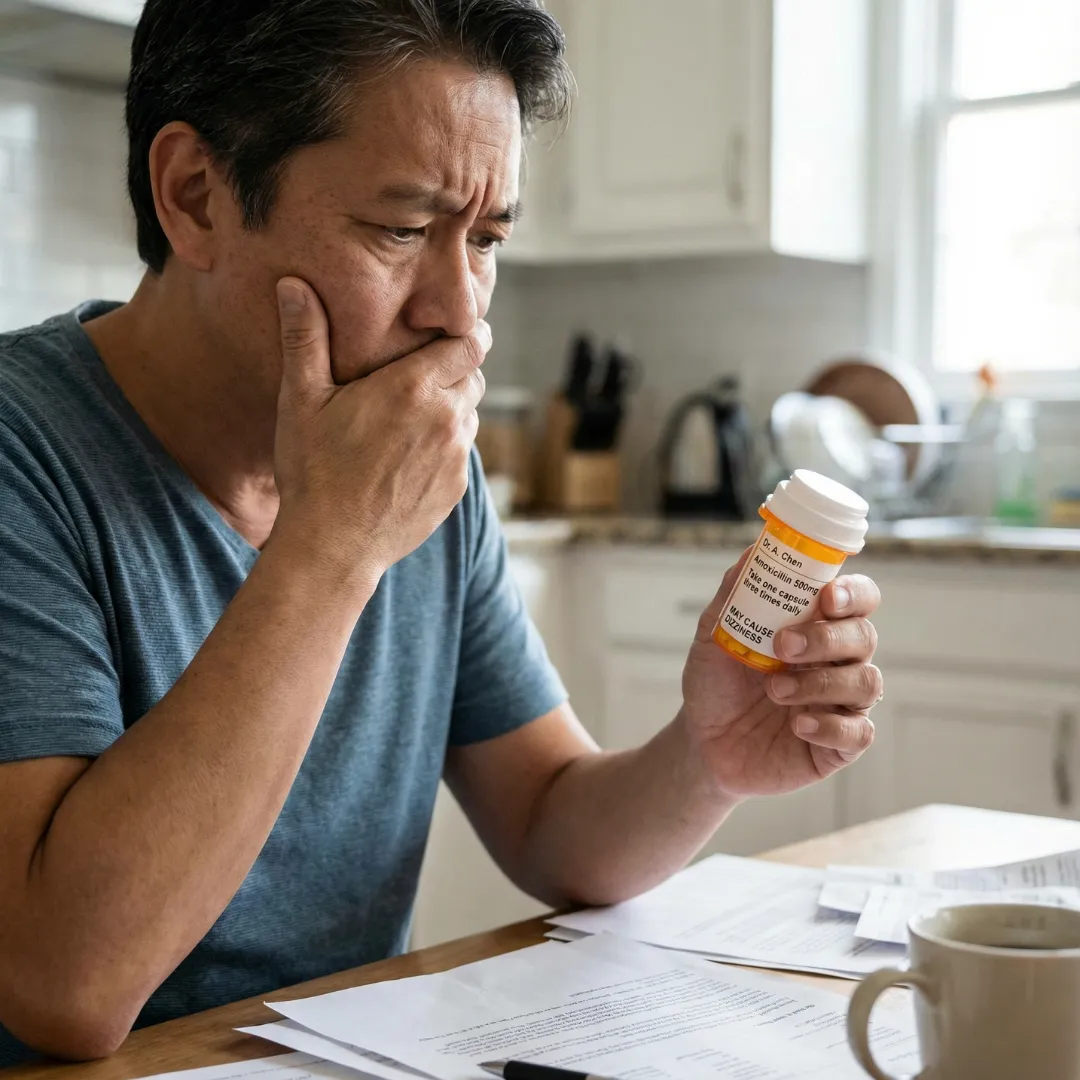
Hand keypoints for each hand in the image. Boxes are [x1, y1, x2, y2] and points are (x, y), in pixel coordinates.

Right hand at [270, 277, 488, 584]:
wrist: (332, 546)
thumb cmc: (312, 470)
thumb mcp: (302, 400)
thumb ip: (305, 338)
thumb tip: (293, 283)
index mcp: (413, 387)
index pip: (471, 343)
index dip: (466, 334)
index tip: (449, 334)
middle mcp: (446, 418)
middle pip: (473, 377)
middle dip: (452, 372)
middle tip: (416, 378)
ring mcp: (456, 456)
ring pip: (469, 415)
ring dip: (449, 410)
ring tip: (406, 422)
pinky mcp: (457, 487)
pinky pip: (462, 452)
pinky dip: (444, 447)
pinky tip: (406, 458)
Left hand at [680, 554, 881, 797]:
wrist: (700, 741)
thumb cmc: (715, 683)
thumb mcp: (715, 635)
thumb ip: (735, 593)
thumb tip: (754, 549)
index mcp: (815, 627)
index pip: (858, 599)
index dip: (854, 594)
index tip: (827, 597)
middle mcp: (837, 661)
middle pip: (865, 637)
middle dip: (826, 639)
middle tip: (783, 647)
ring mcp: (842, 703)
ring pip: (866, 682)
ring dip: (820, 683)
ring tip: (773, 691)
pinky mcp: (839, 746)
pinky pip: (859, 732)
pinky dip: (830, 726)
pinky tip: (798, 726)